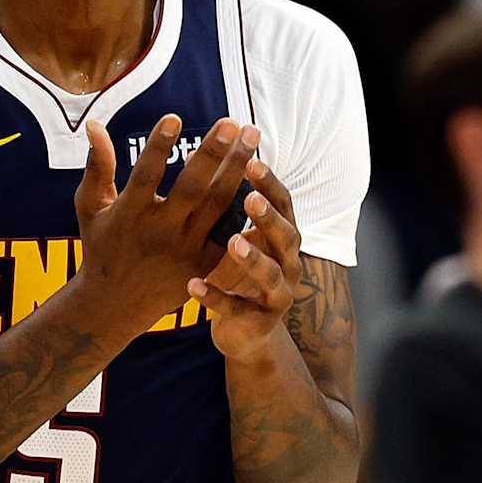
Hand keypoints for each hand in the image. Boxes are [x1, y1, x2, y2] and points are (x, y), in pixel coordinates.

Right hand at [73, 115, 256, 337]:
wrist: (116, 304)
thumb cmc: (102, 245)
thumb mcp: (90, 207)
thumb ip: (97, 166)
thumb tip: (95, 124)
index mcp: (129, 215)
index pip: (145, 176)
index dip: (157, 147)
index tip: (175, 117)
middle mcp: (159, 232)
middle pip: (192, 189)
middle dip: (213, 154)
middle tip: (232, 122)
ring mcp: (185, 249)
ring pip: (217, 205)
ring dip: (237, 169)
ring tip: (252, 135)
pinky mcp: (204, 263)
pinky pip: (229, 230)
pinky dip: (245, 204)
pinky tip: (259, 173)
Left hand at [187, 156, 300, 359]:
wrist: (247, 332)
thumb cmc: (240, 272)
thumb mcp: (239, 234)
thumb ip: (230, 200)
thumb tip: (208, 150)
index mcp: (282, 237)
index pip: (283, 203)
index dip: (270, 183)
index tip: (252, 159)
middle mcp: (288, 264)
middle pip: (286, 236)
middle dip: (269, 217)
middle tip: (250, 198)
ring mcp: (276, 295)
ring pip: (270, 275)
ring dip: (253, 258)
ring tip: (233, 242)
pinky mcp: (257, 322)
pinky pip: (236, 309)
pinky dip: (215, 298)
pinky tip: (193, 286)